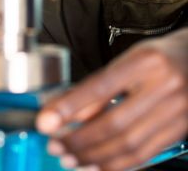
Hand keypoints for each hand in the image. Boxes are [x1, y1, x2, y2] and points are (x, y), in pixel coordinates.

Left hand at [36, 29, 187, 170]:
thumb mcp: (125, 62)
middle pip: (114, 123)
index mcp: (145, 62)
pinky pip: (144, 154)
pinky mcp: (181, 130)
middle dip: (78, 140)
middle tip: (54, 146)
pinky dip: (115, 163)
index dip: (69, 108)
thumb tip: (62, 111)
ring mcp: (178, 111)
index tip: (45, 122)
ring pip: (128, 144)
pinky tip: (95, 164)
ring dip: (93, 156)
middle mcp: (165, 86)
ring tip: (69, 158)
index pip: (100, 87)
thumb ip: (96, 88)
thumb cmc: (158, 58)